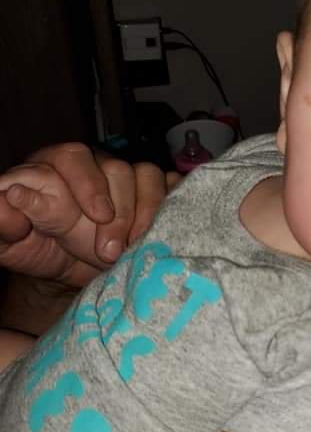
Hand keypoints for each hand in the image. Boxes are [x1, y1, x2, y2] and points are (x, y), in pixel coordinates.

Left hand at [0, 142, 178, 289]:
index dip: (87, 184)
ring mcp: (126, 178)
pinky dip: (173, 204)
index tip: (97, 215)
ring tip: (133, 248)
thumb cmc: (38, 251)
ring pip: (145, 176)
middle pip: (114, 168)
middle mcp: (93, 166)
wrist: (70, 272)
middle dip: (118, 211)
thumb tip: (9, 197)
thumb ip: (2, 223)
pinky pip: (172, 186)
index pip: (70, 158)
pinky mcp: (153, 193)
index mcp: (52, 169)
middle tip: (110, 251)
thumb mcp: (10, 245)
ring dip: (144, 214)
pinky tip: (166, 228)